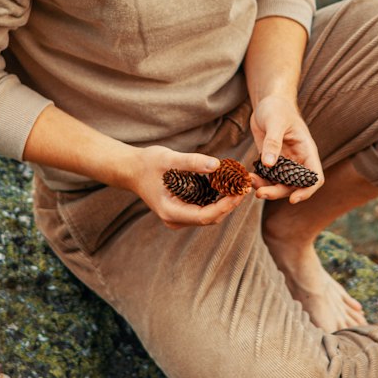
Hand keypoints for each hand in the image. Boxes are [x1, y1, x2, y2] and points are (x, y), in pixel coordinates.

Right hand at [126, 145, 252, 229]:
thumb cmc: (147, 164)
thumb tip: (217, 164)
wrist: (132, 169)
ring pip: (210, 214)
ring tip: (241, 183)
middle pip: (211, 217)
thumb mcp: (168, 159)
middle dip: (230, 202)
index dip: (225, 206)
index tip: (239, 191)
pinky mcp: (183, 209)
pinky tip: (228, 183)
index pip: (205, 216)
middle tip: (246, 184)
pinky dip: (218, 197)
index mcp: (171, 212)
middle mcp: (176, 219)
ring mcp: (180, 216)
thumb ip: (192, 162)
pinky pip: (206, 207)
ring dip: (227, 201)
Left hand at [248, 95, 323, 204]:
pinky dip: (259, 180)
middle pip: (293, 185)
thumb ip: (273, 142)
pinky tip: (247, 176)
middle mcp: (297, 160)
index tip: (293, 199)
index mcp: (306, 151)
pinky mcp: (270, 162)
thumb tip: (269, 164)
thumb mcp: (275, 122)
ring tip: (250, 183)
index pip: (314, 177)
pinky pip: (267, 177)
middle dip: (278, 192)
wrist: (267, 103)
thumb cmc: (277, 108)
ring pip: (279, 184)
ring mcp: (284, 163)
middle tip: (260, 193)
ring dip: (266, 188)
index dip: (307, 191)